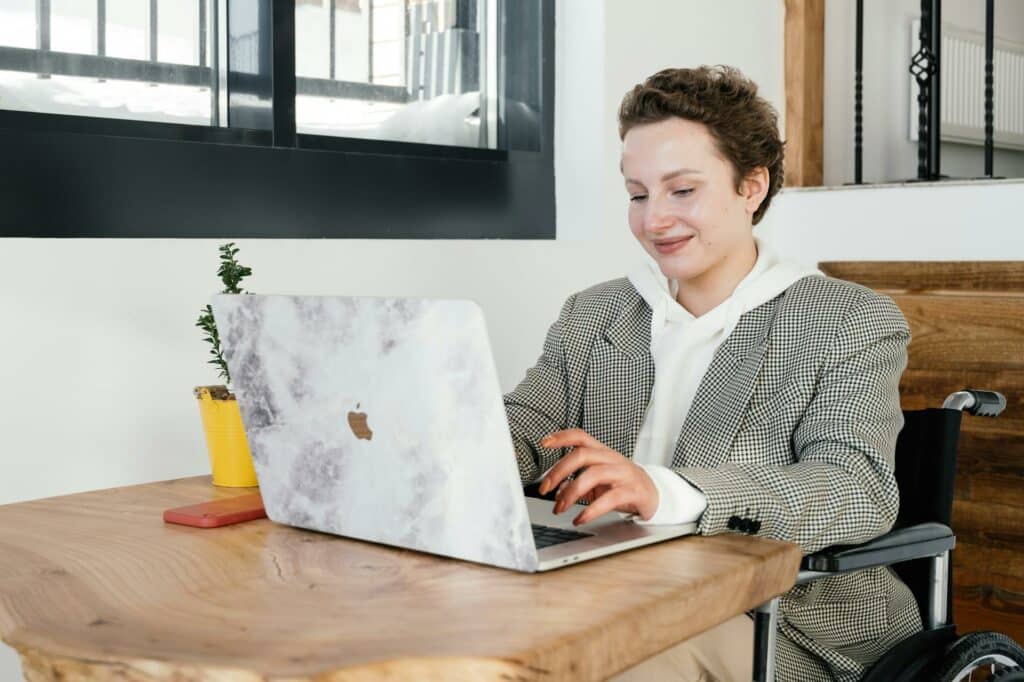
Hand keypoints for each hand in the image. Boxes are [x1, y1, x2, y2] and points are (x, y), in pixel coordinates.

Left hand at [536, 429, 658, 524]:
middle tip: (544, 489)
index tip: (544, 443)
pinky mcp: (633, 491)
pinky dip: (591, 510)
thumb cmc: (622, 484)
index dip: (562, 437)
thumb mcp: (598, 480)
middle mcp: (612, 459)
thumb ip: (577, 483)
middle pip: (582, 455)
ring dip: (571, 493)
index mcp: (602, 453)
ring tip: (559, 508)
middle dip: (559, 471)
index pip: (581, 436)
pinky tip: (580, 519)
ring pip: (593, 475)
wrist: (654, 494)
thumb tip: (557, 491)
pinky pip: (610, 499)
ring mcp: (623, 474)